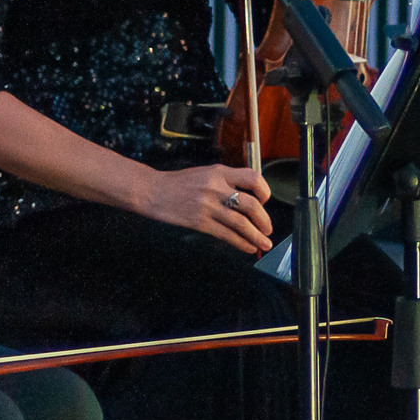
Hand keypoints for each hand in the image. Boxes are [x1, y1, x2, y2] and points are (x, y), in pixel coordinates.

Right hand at [139, 162, 274, 253]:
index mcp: (220, 172)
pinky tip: (247, 247)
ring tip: (264, 244)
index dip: (264, 190)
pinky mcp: (198, 222)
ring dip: (256, 236)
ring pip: (240, 223)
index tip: (266, 201)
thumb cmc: (179, 183)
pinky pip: (225, 234)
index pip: (252, 177)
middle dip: (264, 220)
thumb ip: (226, 181)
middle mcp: (216, 187)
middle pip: (251, 205)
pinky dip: (240, 242)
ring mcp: (207, 206)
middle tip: (269, 230)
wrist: (151, 191)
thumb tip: (248, 198)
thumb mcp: (205, 173)